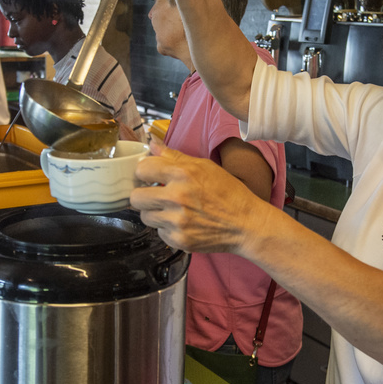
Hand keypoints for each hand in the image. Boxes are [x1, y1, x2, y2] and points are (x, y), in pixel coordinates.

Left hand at [129, 141, 265, 254]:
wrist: (246, 224)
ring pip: (145, 217)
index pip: (142, 169)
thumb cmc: (228, 193)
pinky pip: (159, 232)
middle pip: (136, 197)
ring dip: (154, 213)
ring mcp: (177, 221)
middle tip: (156, 195)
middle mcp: (177, 197)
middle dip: (144, 195)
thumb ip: (174, 156)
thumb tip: (152, 144)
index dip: (144, 172)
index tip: (149, 177)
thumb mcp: (204, 167)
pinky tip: (183, 223)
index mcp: (183, 174)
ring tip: (171, 210)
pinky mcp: (179, 240)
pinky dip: (167, 229)